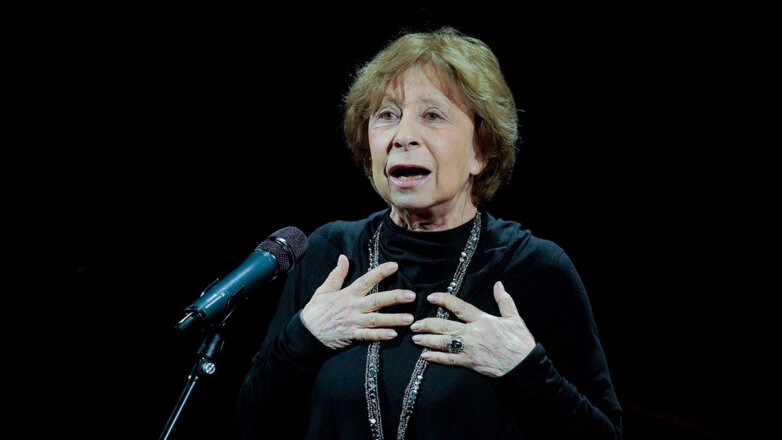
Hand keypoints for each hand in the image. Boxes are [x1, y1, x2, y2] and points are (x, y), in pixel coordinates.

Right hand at [300, 255, 416, 348]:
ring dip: (393, 319)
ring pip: (376, 320)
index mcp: (347, 294)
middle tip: (411, 295)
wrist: (305, 333)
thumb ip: (337, 274)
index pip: (366, 280)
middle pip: (376, 300)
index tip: (395, 266)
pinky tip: (393, 335)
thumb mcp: (324, 289)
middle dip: (394, 298)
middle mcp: (352, 307)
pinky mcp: (351, 335)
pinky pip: (368, 336)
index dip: (380, 273)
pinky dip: (380, 335)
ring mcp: (353, 322)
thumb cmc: (316, 310)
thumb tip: (343, 257)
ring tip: (409, 319)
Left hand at [411, 281, 535, 376]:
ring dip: (427, 340)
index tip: (431, 297)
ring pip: (444, 342)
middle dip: (428, 324)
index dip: (444, 300)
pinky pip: (449, 359)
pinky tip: (425, 356)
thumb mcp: (514, 318)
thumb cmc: (520, 342)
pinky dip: (436, 358)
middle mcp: (473, 332)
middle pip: (445, 326)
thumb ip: (504, 301)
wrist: (524, 365)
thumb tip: (498, 284)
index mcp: (482, 319)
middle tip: (415, 323)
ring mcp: (470, 348)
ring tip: (415, 338)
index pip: (459, 307)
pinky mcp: (470, 362)